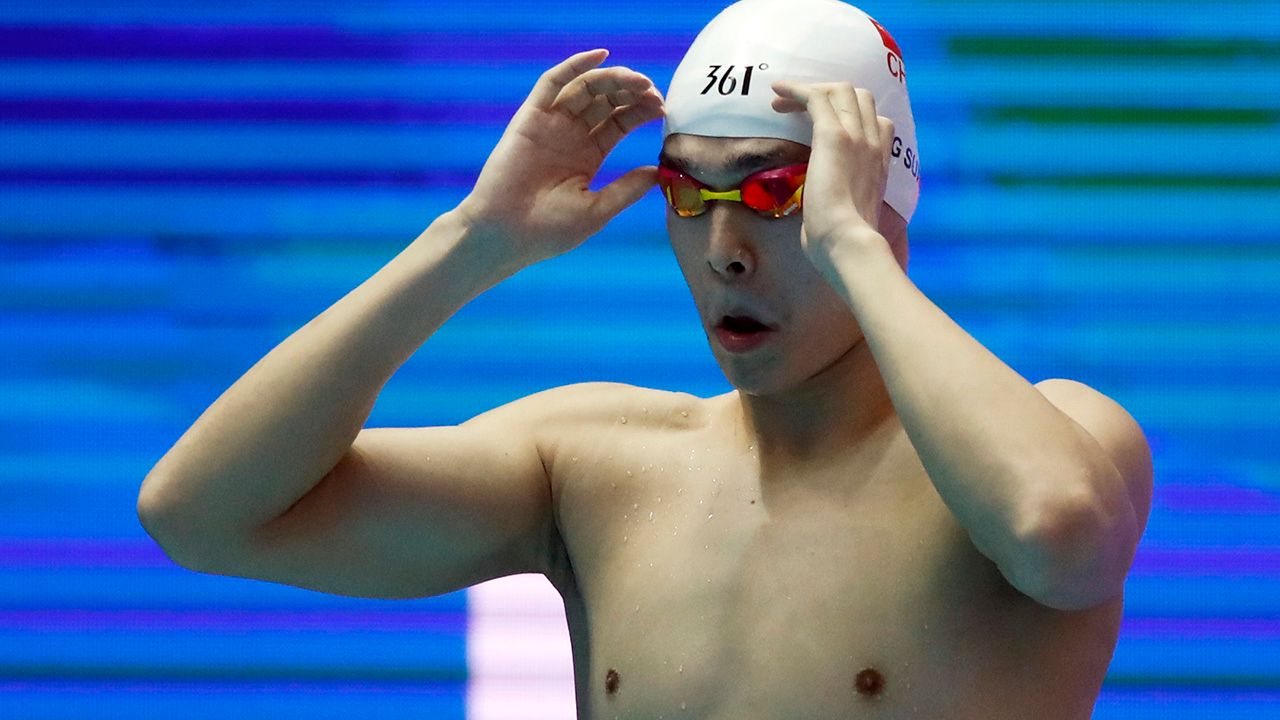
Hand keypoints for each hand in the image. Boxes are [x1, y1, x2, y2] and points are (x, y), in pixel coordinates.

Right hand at [456, 49, 664, 268]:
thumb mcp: (597, 210)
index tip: (662, 108)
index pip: (620, 121)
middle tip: (653, 93)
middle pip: (606, 100)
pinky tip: (601, 55)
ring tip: (637, 80)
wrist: (506, 235)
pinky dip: (575, 66)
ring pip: (585, 88)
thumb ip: (626, 189)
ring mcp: (550, 124)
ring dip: (613, 78)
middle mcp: (570, 135)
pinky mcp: (529, 118)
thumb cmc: (548, 231)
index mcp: (588, 154)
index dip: (641, 111)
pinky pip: (552, 83)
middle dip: (632, 92)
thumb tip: (658, 171)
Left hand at [770, 81, 894, 259]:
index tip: (821, 124)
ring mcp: (857, 137)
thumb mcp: (850, 220)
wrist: (848, 243)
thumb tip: (819, 223)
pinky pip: (816, 97)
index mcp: (880, 164)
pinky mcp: (834, 137)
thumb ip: (842, 209)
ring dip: (809, 90)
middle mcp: (873, 144)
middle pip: (859, 97)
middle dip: (827, 94)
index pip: (877, 122)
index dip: (850, 114)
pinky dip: (795, 89)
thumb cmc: (844, 244)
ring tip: (780, 101)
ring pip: (840, 90)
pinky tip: (776, 91)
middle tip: (795, 109)